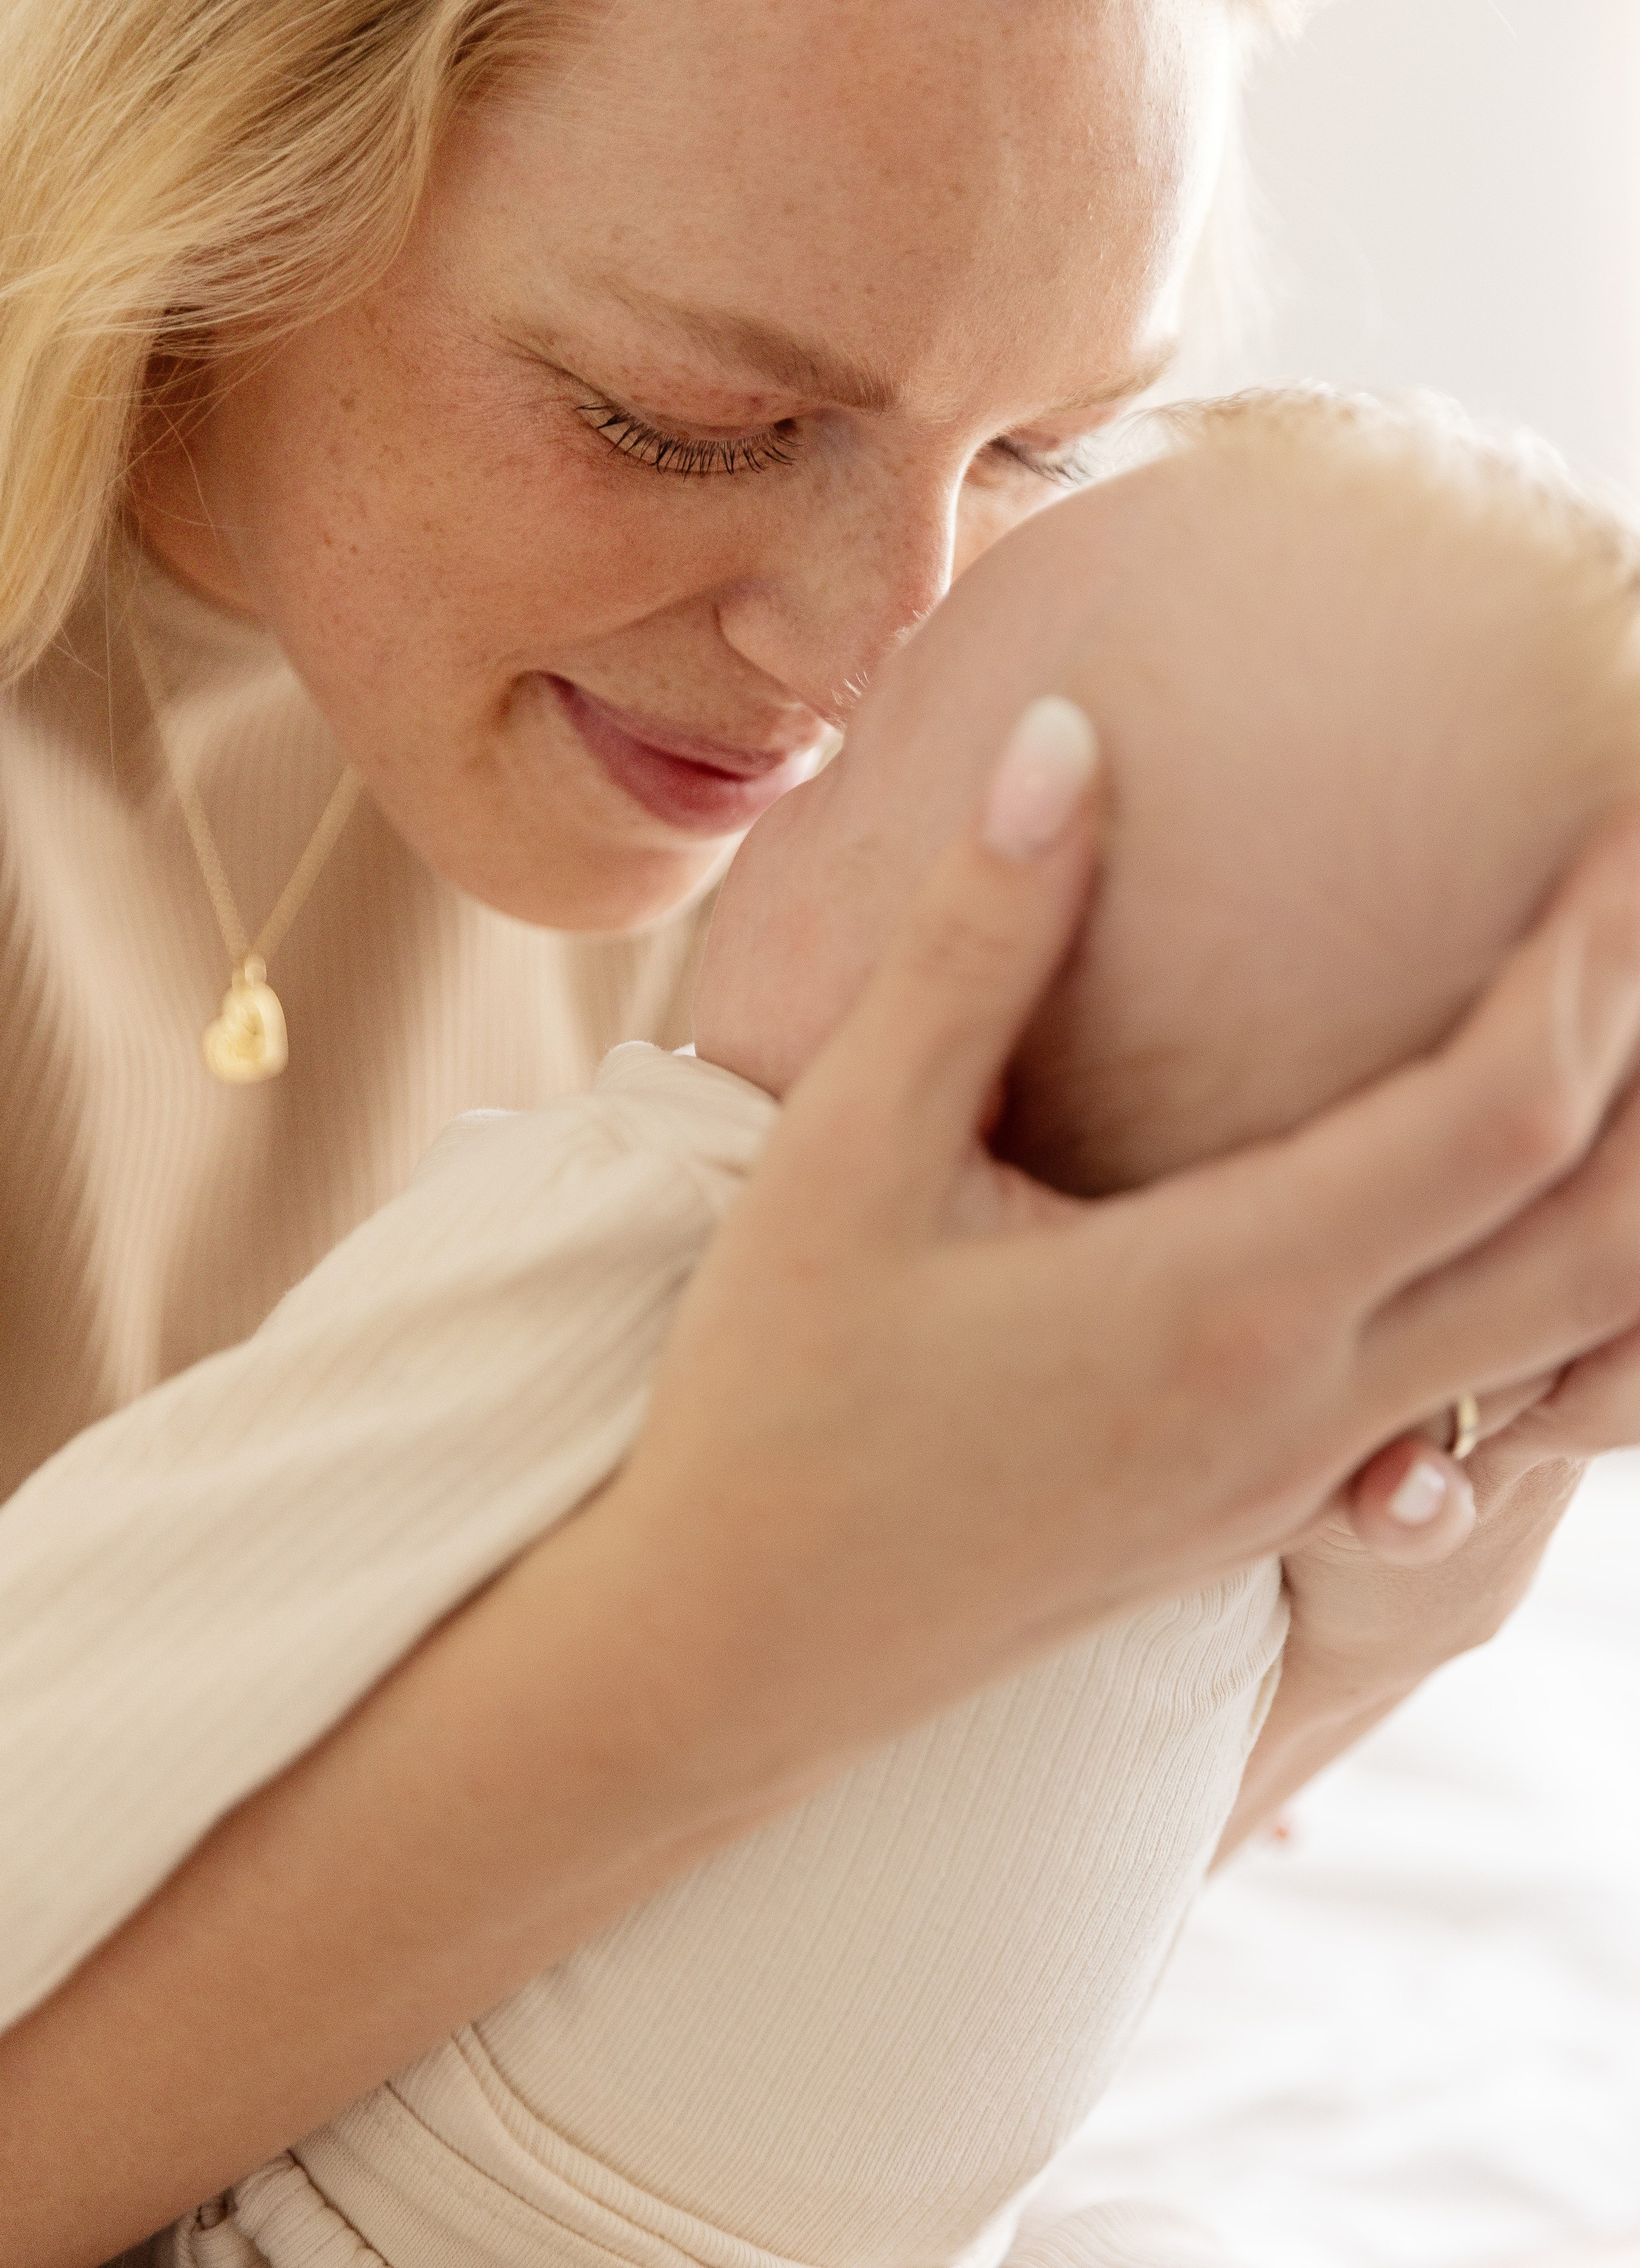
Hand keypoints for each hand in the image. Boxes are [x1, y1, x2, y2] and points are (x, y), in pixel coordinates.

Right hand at [615, 724, 1639, 1775]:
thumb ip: (973, 947)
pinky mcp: (1280, 1507)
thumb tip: (1062, 735)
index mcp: (1221, 1299)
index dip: (1598, 956)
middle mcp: (1308, 1398)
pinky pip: (1497, 1393)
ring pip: (1575, 1336)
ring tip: (1632, 1032)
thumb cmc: (775, 1403)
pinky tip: (1519, 1197)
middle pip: (1604, 1239)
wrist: (741, 1652)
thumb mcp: (847, 1159)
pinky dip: (1569, 1285)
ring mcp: (1308, 1473)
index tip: (1627, 820)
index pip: (1499, 1116)